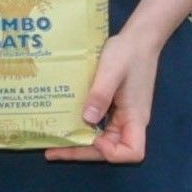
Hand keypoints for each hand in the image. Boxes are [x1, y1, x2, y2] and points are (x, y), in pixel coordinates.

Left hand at [52, 24, 162, 165]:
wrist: (138, 38)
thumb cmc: (128, 53)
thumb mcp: (111, 71)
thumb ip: (100, 95)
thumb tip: (87, 119)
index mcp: (135, 117)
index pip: (133, 152)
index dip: (113, 152)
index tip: (95, 139)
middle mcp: (130, 122)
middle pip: (111, 150)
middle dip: (83, 153)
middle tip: (52, 151)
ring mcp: (122, 116)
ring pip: (103, 140)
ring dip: (80, 144)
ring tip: (53, 144)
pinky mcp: (115, 109)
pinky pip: (100, 126)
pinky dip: (84, 129)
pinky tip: (66, 124)